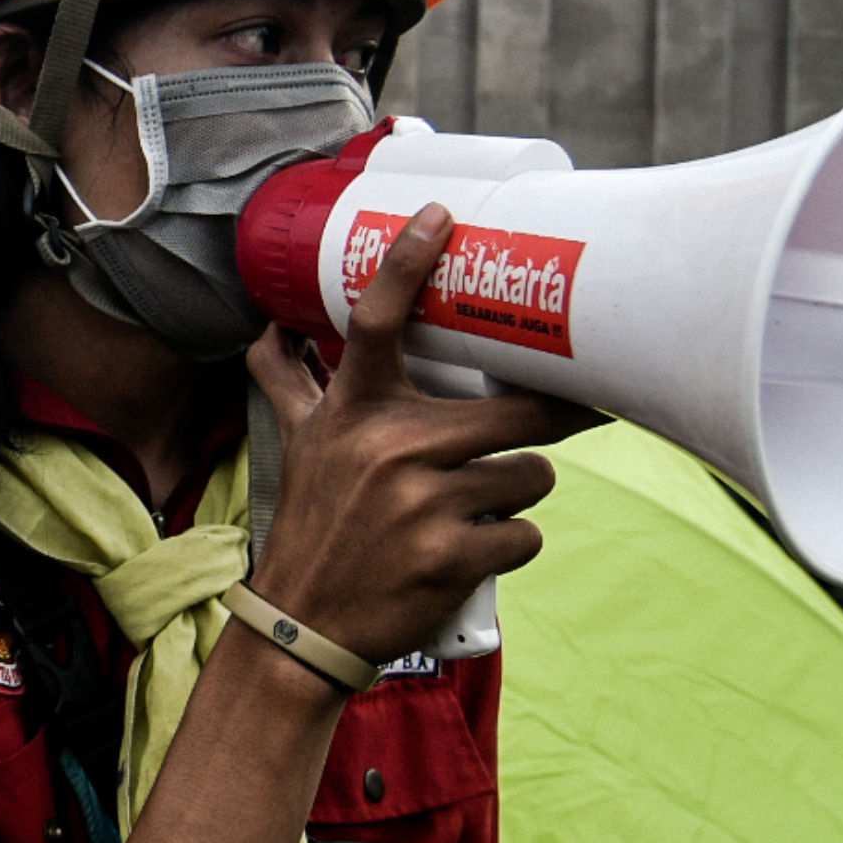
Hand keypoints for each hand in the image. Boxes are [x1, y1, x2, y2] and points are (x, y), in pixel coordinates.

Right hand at [243, 206, 602, 666]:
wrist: (304, 623)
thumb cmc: (312, 522)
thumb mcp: (294, 443)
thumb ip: (287, 382)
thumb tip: (270, 328)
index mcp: (355, 413)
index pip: (377, 322)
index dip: (409, 264)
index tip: (441, 219)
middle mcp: (389, 449)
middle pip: (519, 411)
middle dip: (546, 422)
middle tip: (573, 414)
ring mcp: (424, 504)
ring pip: (532, 476)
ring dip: (518, 494)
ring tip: (474, 508)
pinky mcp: (455, 557)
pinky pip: (527, 534)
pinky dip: (510, 545)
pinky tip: (470, 552)